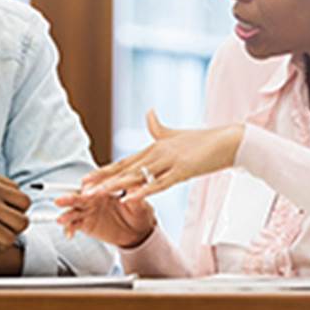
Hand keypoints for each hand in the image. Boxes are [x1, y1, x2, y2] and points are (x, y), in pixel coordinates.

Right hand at [55, 191, 155, 248]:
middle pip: (78, 196)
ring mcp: (88, 210)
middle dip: (69, 199)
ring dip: (66, 214)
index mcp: (105, 188)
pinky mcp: (86, 223)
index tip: (85, 193)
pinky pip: (74, 225)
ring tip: (61, 219)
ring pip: (73, 210)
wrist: (138, 231)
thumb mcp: (140, 203)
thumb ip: (135, 195)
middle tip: (60, 201)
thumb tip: (134, 186)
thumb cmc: (139, 213)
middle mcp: (94, 198)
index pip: (93, 186)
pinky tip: (68, 233)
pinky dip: (69, 228)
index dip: (88, 189)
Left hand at [82, 110, 243, 200]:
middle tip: (81, 190)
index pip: (123, 162)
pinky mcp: (181, 171)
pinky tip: (127, 198)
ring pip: (136, 176)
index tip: (85, 179)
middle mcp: (156, 153)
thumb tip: (149, 111)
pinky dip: (142, 191)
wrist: (228, 140)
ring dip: (114, 186)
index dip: (104, 171)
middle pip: (124, 169)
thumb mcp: (176, 134)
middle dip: (102, 181)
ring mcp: (168, 162)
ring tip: (96, 194)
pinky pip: (158, 184)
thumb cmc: (203, 140)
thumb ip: (158, 127)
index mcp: (153, 148)